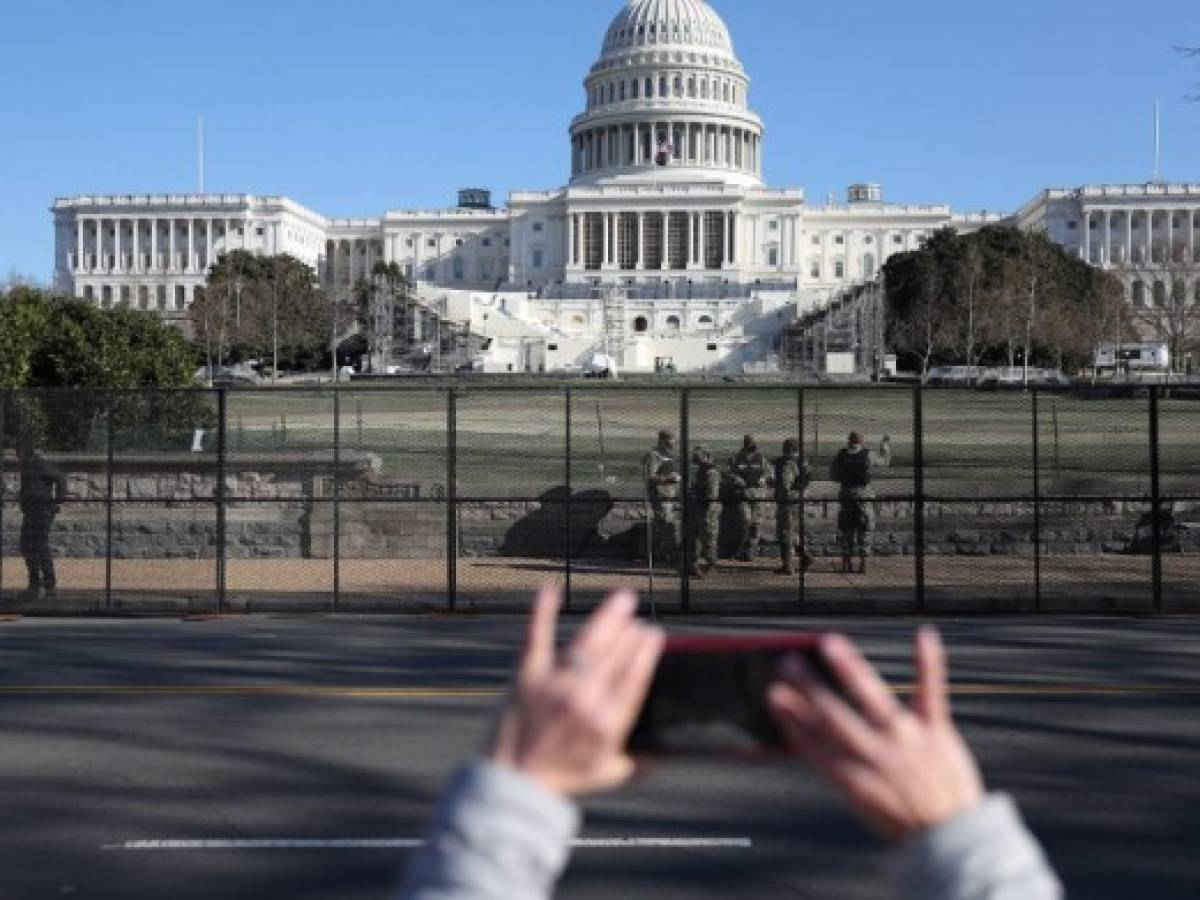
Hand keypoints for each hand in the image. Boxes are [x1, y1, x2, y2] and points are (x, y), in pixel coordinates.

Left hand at [489, 585, 664, 797]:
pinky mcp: (527, 676)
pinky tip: (551, 588)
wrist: (514, 783)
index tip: (653, 633)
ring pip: (587, 643)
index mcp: (608, 723)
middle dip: (630, 631)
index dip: (646, 651)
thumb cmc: (563, 779)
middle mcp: (585, 700)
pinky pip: (536, 637)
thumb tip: (670, 751)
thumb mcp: (609, 775)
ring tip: (622, 599)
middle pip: (615, 655)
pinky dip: (542, 611)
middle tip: (637, 616)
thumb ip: (642, 762)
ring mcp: (555, 685)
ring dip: (607, 617)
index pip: (634, 677)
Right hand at [768, 628, 983, 843]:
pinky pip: (930, 691)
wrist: (952, 837)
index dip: (789, 717)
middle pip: (832, 715)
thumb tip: (808, 728)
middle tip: (788, 662)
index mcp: (850, 778)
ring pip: (871, 697)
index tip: (772, 694)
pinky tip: (924, 634)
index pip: (811, 741)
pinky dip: (928, 661)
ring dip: (848, 667)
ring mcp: (905, 739)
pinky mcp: (936, 731)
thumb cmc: (900, 818)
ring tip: (829, 643)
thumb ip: (835, 763)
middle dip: (807, 687)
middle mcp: (874, 755)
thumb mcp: (859, 800)